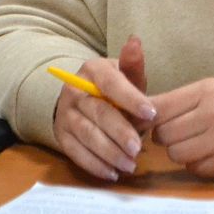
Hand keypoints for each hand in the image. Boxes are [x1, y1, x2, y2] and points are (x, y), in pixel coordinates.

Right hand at [52, 36, 156, 180]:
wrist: (82, 97)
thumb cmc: (113, 86)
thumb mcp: (124, 74)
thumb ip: (132, 65)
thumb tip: (135, 41)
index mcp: (93, 70)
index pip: (111, 84)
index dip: (131, 99)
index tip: (151, 114)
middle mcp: (74, 89)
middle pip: (98, 113)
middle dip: (120, 132)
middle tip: (138, 148)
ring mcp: (65, 114)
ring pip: (87, 135)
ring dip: (109, 153)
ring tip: (130, 165)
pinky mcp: (61, 135)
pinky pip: (76, 153)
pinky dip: (95, 165)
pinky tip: (113, 173)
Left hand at [150, 78, 213, 178]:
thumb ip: (184, 99)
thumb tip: (147, 112)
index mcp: (208, 91)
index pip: (161, 106)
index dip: (148, 116)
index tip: (146, 121)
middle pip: (165, 134)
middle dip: (164, 135)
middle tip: (175, 132)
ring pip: (176, 154)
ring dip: (179, 151)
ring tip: (192, 142)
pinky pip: (195, 169)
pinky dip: (196, 163)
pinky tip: (209, 152)